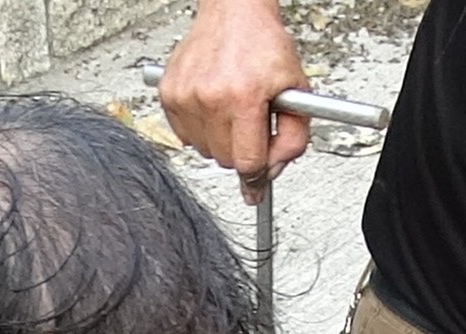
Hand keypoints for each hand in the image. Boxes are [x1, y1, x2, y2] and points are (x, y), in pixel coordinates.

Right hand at [161, 0, 311, 189]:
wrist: (233, 12)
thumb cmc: (263, 45)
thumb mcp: (297, 89)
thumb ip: (294, 137)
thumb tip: (273, 170)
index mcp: (244, 96)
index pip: (248, 162)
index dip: (258, 175)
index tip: (257, 184)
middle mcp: (210, 96)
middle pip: (226, 160)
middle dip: (242, 151)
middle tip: (251, 126)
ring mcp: (185, 95)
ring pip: (204, 151)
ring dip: (221, 140)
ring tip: (233, 110)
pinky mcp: (169, 93)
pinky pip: (185, 135)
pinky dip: (201, 128)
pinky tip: (213, 106)